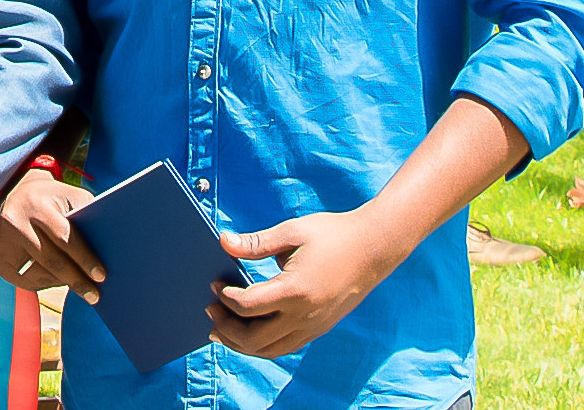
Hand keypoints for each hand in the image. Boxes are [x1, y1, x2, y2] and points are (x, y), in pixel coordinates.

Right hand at [0, 169, 103, 303]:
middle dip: (76, 280)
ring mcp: (1, 243)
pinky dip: (46, 282)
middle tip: (95, 296)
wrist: (17, 193)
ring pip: (39, 274)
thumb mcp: (71, 198)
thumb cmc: (54, 199)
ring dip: (62, 282)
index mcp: (36, 205)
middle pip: (50, 261)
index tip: (101, 277)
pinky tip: (56, 277)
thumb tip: (108, 254)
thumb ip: (88, 219)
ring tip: (80, 284)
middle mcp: (14, 223)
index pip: (63, 237)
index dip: (84, 259)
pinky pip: (26, 281)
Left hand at [205, 209, 408, 358]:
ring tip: (221, 331)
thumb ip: (255, 243)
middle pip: (255, 339)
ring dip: (242, 344)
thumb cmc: (332, 234)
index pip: (248, 306)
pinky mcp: (320, 328)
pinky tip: (251, 332)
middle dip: (227, 328)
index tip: (214, 284)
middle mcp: (305, 316)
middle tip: (209, 311)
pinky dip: (263, 345)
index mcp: (295, 291)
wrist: (374, 247)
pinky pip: (286, 346)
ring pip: (271, 350)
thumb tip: (223, 242)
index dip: (225, 298)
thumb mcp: (291, 232)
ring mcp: (314, 326)